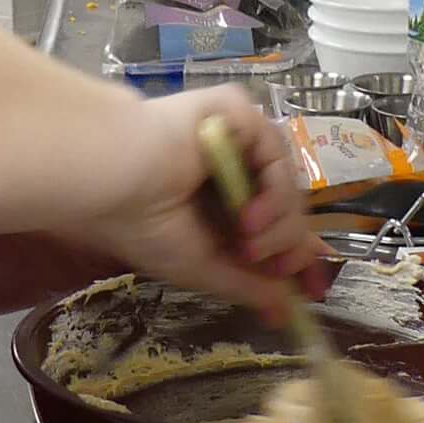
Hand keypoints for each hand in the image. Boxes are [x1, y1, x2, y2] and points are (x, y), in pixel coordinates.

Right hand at [74, 90, 317, 313]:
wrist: (110, 178)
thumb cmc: (141, 223)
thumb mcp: (200, 266)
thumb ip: (246, 284)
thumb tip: (284, 312)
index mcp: (216, 201)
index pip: (273, 225)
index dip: (296, 256)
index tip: (313, 291)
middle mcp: (229, 166)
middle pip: (286, 204)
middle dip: (290, 244)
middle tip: (281, 269)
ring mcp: (234, 137)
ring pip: (285, 182)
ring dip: (279, 224)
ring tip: (250, 244)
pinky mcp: (235, 110)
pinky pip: (275, 151)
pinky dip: (274, 190)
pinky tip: (249, 216)